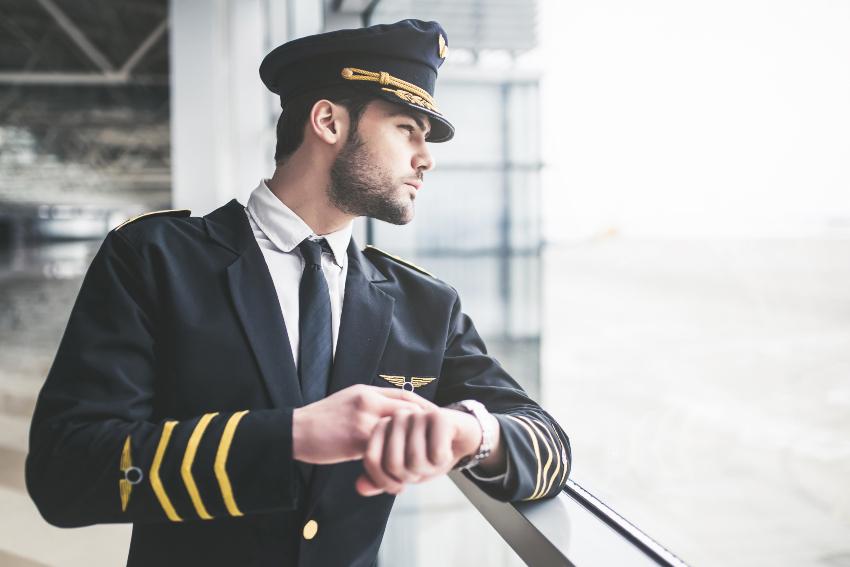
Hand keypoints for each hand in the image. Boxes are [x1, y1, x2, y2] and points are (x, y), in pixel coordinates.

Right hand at [292, 384, 431, 464]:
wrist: (294, 431)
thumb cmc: (320, 421)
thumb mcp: (348, 402)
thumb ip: (370, 407)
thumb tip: (391, 418)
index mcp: (367, 391)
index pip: (405, 395)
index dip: (423, 408)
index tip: (435, 420)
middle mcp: (368, 401)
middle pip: (409, 410)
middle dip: (424, 428)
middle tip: (435, 444)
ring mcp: (363, 418)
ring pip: (399, 431)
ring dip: (411, 448)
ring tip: (421, 463)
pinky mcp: (356, 438)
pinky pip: (383, 451)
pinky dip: (393, 463)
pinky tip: (397, 475)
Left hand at [354, 406, 481, 496]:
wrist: (460, 437)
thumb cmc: (428, 453)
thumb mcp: (403, 471)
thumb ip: (381, 480)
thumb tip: (360, 488)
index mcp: (382, 427)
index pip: (371, 460)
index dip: (385, 481)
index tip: (399, 485)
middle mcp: (396, 417)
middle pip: (393, 463)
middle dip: (411, 476)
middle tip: (422, 467)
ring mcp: (416, 414)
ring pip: (415, 460)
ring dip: (429, 468)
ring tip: (435, 457)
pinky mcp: (438, 416)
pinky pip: (435, 453)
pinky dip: (442, 459)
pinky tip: (446, 448)